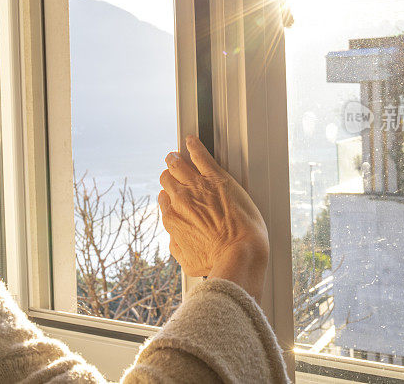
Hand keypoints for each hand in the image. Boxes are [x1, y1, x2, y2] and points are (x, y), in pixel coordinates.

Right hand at [158, 135, 268, 302]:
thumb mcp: (188, 262)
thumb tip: (173, 238)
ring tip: (176, 155)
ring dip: (176, 159)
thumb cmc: (217, 261)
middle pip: (167, 179)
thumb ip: (176, 247)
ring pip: (178, 165)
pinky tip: (191, 141)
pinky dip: (193, 146)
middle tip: (173, 171)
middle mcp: (181, 200)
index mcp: (173, 220)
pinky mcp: (216, 178)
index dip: (168, 196)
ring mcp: (197, 187)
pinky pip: (200, 155)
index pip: (164, 200)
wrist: (239, 252)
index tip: (173, 194)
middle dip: (169, 175)